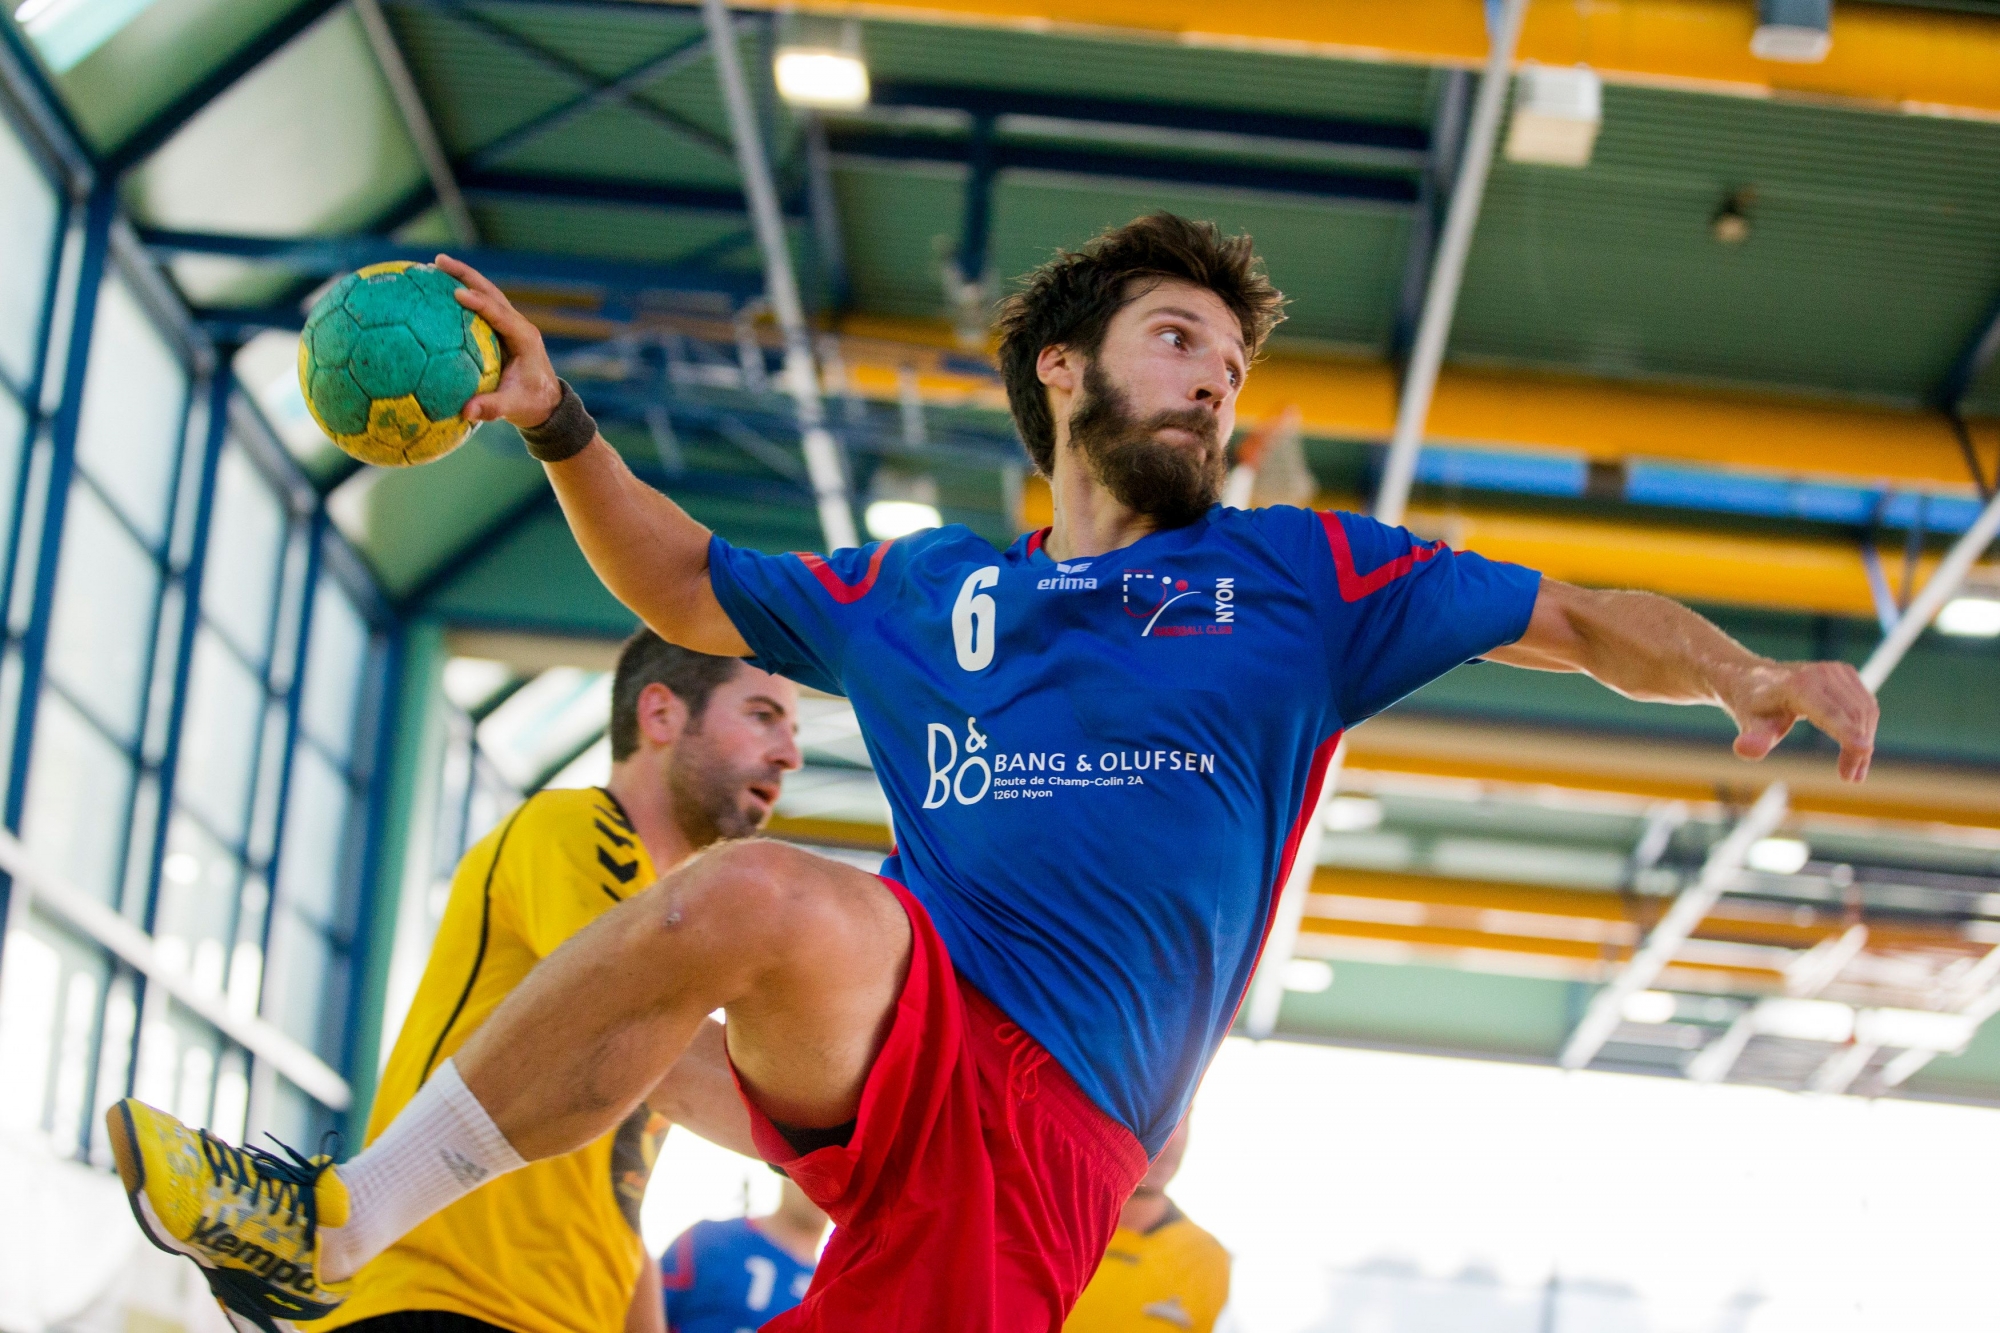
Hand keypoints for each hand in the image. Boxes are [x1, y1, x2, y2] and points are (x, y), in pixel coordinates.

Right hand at [435, 254, 562, 428]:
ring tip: (434, 265)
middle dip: (466, 275)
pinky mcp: (501, 329)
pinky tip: (436, 292)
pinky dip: (461, 295)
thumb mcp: (513, 408)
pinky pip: (479, 307)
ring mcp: (510, 324)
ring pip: (485, 294)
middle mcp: (518, 325)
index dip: (480, 302)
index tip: (457, 293)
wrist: (547, 403)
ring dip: (462, 278)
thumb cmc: (532, 404)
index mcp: (524, 338)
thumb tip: (465, 412)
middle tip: (438, 261)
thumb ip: (491, 408)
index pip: (500, 314)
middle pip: (491, 292)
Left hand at [1725, 660, 1877, 782]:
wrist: (1754, 680)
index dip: (1847, 731)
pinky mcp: (1846, 673)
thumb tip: (1745, 750)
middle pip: (1851, 716)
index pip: (1828, 712)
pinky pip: (1865, 705)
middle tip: (1850, 778)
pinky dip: (1864, 729)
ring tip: (1853, 772)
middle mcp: (1820, 673)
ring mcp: (1836, 670)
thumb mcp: (1750, 725)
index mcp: (1797, 686)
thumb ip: (1753, 739)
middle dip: (1855, 750)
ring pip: (1864, 712)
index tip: (1865, 750)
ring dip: (1863, 742)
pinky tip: (1855, 750)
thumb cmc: (1753, 708)